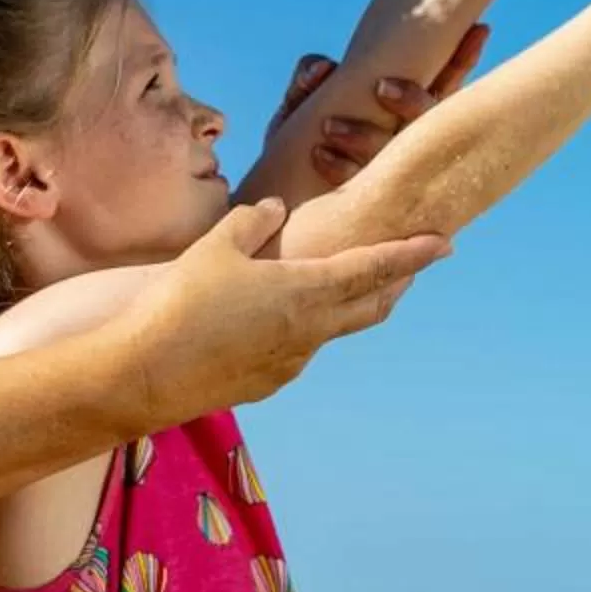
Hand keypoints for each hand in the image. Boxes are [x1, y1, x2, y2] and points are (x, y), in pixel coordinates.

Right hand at [126, 199, 449, 418]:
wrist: (145, 375)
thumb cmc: (180, 303)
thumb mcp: (215, 247)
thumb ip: (253, 221)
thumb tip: (277, 209)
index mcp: (306, 291)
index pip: (373, 267)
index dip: (411, 254)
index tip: (445, 243)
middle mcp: (310, 330)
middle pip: (371, 305)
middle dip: (396, 282)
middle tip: (412, 264)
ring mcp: (291, 362)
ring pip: (335, 329)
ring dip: (349, 306)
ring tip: (345, 284)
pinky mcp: (267, 382)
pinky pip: (300, 348)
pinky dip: (308, 326)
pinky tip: (283, 317)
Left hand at [268, 24, 489, 185]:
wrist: (281, 192)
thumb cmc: (304, 131)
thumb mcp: (305, 96)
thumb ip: (311, 74)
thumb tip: (326, 69)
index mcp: (408, 111)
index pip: (446, 83)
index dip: (464, 58)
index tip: (478, 28)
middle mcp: (409, 141)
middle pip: (429, 120)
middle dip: (412, 101)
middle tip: (381, 86)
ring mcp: (391, 171)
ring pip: (394, 155)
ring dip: (365, 137)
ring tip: (329, 125)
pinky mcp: (364, 198)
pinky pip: (361, 185)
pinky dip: (339, 167)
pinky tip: (318, 153)